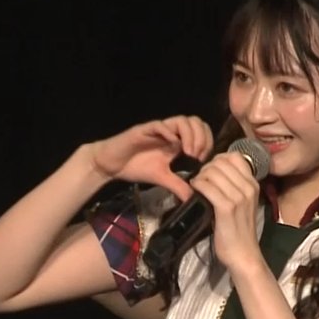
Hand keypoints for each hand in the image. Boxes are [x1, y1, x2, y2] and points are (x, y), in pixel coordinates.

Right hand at [87, 116, 211, 200]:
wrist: (111, 165)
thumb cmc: (136, 167)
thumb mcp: (162, 178)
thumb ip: (178, 185)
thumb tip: (195, 198)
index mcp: (177, 141)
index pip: (201, 131)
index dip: (207, 142)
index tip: (203, 160)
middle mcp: (170, 132)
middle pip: (195, 121)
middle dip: (202, 137)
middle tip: (198, 156)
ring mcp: (158, 129)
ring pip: (181, 120)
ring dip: (190, 135)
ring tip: (189, 152)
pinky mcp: (144, 130)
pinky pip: (160, 125)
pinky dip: (169, 132)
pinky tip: (172, 145)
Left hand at [189, 152, 261, 271]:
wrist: (243, 254)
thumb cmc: (239, 230)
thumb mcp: (243, 203)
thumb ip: (234, 186)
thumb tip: (215, 170)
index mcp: (253, 184)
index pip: (234, 157)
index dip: (218, 159)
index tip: (210, 171)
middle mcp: (248, 188)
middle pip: (221, 162)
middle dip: (206, 167)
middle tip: (201, 179)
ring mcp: (238, 197)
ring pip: (213, 172)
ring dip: (200, 176)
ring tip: (197, 185)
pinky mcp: (226, 208)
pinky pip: (207, 187)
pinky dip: (198, 185)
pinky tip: (195, 190)